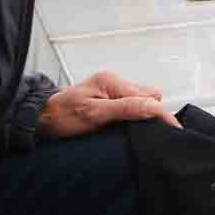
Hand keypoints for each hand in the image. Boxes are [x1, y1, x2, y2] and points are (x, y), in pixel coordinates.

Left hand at [37, 72, 180, 137]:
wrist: (40, 119)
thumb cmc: (61, 117)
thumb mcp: (93, 115)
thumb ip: (125, 109)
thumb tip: (154, 107)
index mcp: (112, 82)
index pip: (148, 98)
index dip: (162, 115)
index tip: (175, 131)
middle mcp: (113, 81)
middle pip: (149, 96)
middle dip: (152, 113)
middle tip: (148, 133)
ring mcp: (110, 88)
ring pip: (141, 100)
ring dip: (142, 114)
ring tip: (134, 130)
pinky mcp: (107, 97)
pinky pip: (130, 103)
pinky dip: (133, 114)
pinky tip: (125, 126)